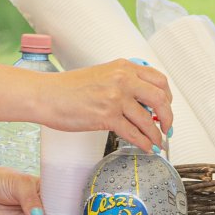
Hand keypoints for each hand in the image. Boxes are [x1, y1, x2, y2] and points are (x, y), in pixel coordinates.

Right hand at [41, 60, 172, 153]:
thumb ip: (124, 83)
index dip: (168, 97)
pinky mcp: (107, 117)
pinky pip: (133, 133)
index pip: (159, 80)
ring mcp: (116, 98)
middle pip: (160, 99)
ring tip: (157, 142)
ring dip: (156, 135)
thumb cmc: (69, 88)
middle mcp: (123, 80)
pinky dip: (144, 143)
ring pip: (148, 120)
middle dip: (168, 117)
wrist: (46, 95)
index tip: (167, 108)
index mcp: (124, 67)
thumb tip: (144, 103)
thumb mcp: (102, 75)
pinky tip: (146, 147)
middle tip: (167, 128)